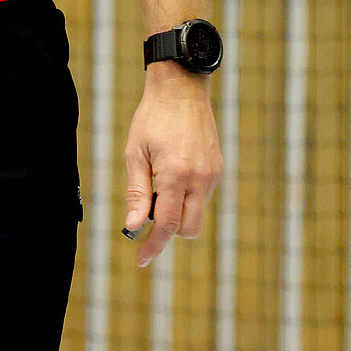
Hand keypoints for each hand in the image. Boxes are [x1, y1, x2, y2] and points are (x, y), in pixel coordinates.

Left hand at [122, 64, 222, 266]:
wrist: (181, 90)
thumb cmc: (152, 119)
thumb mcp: (135, 153)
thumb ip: (136, 192)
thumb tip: (133, 226)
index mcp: (176, 176)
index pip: (166, 225)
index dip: (153, 246)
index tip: (141, 260)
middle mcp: (200, 179)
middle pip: (187, 229)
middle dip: (168, 231)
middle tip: (145, 212)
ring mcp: (213, 175)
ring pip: (197, 215)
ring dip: (177, 213)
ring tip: (157, 182)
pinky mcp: (218, 169)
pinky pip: (203, 198)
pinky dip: (186, 198)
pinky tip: (172, 174)